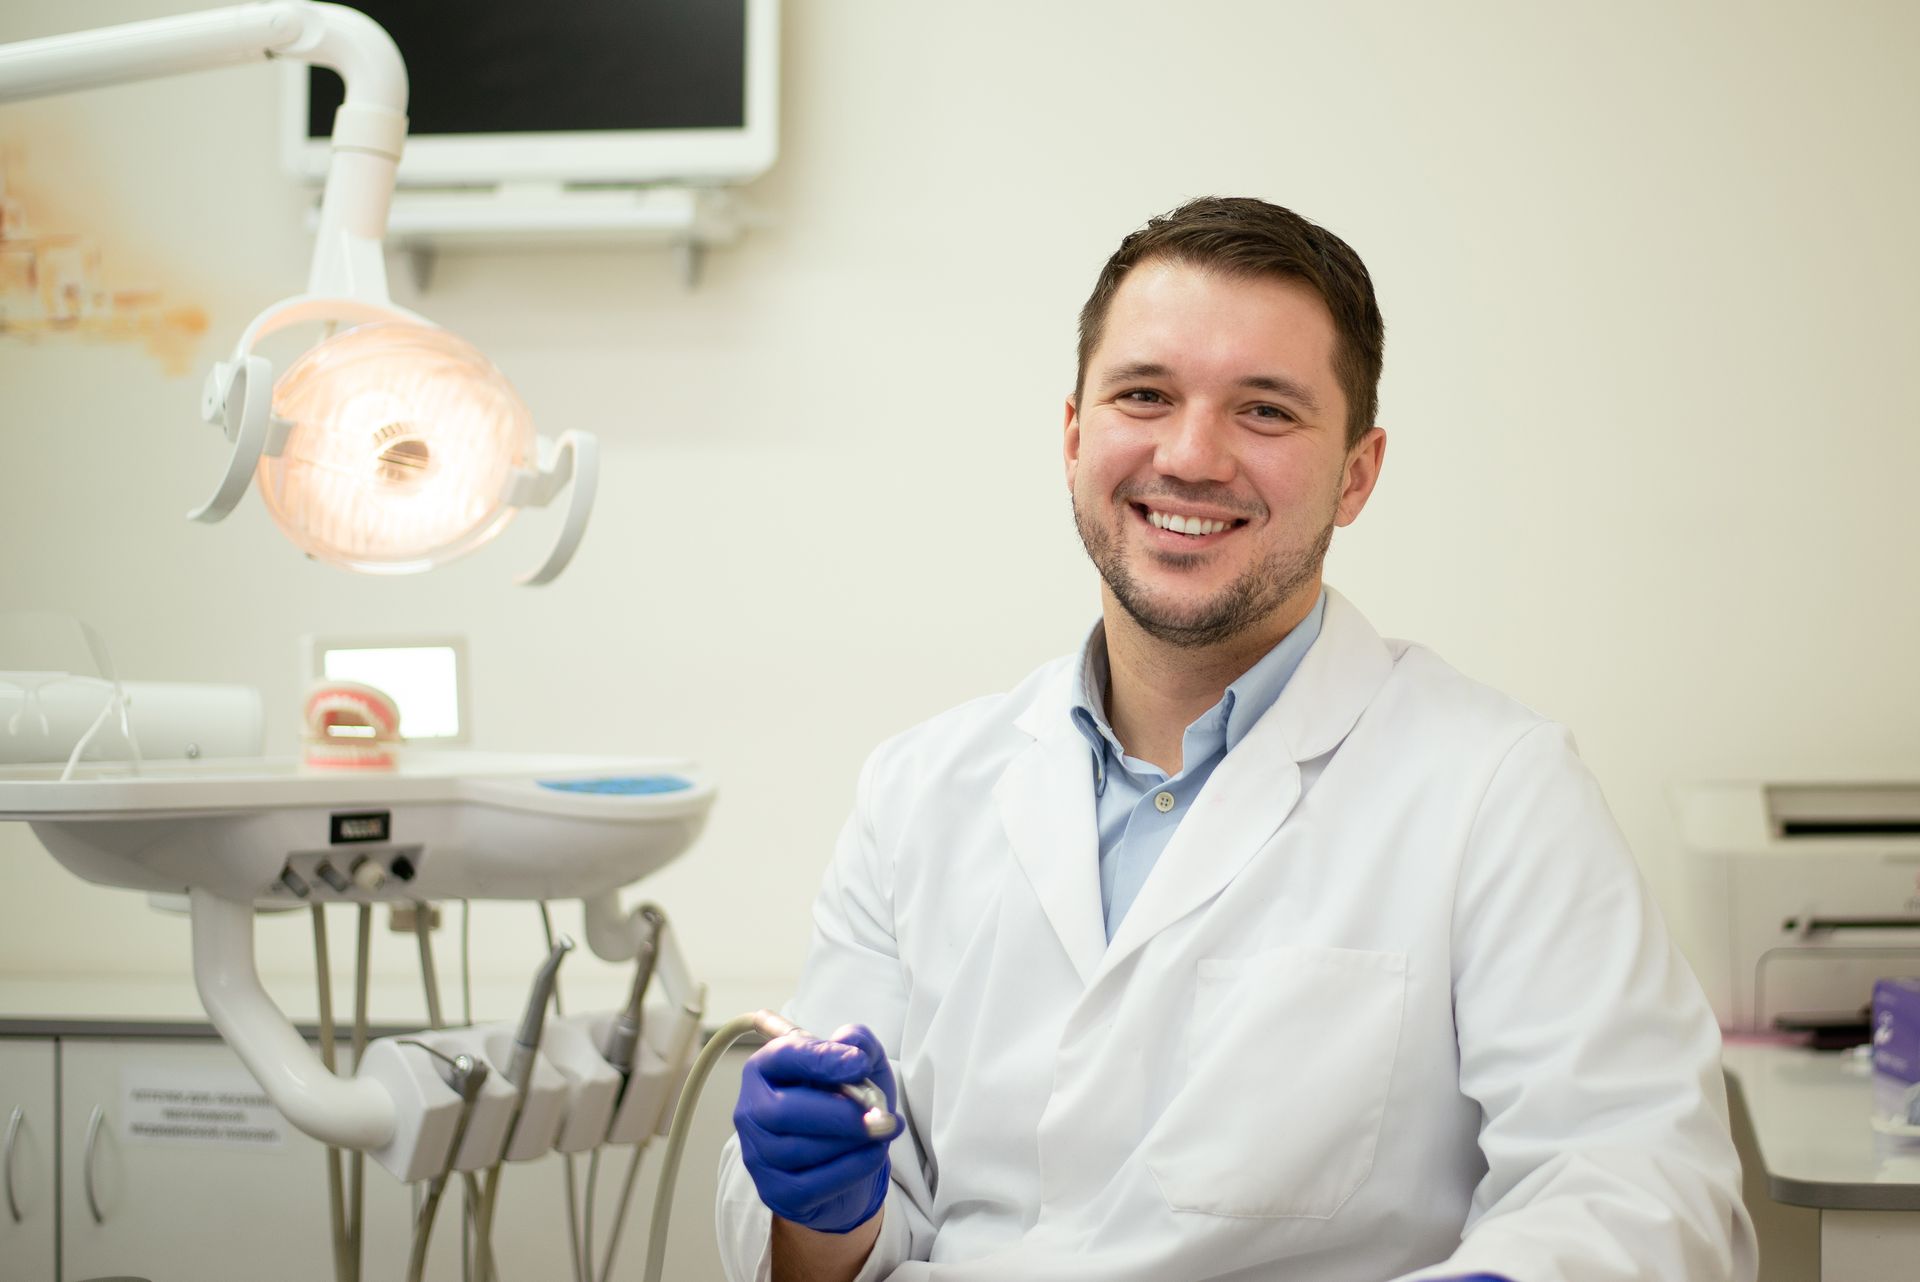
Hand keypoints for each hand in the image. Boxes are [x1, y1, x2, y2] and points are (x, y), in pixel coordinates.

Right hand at [735, 1023, 900, 1233]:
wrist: (848, 1160)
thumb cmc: (846, 1104)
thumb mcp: (861, 1066)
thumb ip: (858, 1042)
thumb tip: (850, 1043)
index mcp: (765, 1068)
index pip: (784, 1057)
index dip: (822, 1059)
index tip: (860, 1064)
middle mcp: (751, 1110)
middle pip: (783, 1112)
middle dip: (838, 1114)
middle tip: (881, 1116)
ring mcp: (758, 1155)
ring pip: (798, 1150)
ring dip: (850, 1142)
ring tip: (882, 1132)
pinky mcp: (774, 1191)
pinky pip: (810, 1184)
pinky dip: (850, 1169)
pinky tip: (874, 1155)